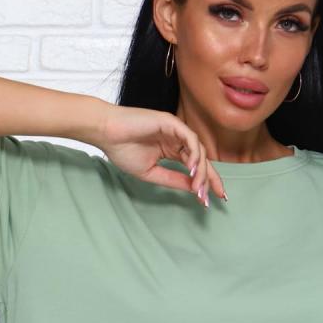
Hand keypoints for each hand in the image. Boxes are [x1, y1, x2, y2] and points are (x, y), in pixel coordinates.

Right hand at [96, 104, 224, 207]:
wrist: (105, 133)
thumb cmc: (122, 150)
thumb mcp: (152, 173)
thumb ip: (173, 179)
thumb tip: (193, 189)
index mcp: (172, 150)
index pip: (195, 166)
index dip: (205, 182)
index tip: (210, 200)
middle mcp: (177, 139)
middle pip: (202, 159)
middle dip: (211, 178)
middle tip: (217, 196)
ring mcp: (175, 129)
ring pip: (198, 150)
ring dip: (201, 170)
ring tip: (198, 188)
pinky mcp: (171, 122)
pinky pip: (190, 139)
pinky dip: (194, 154)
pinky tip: (192, 169)